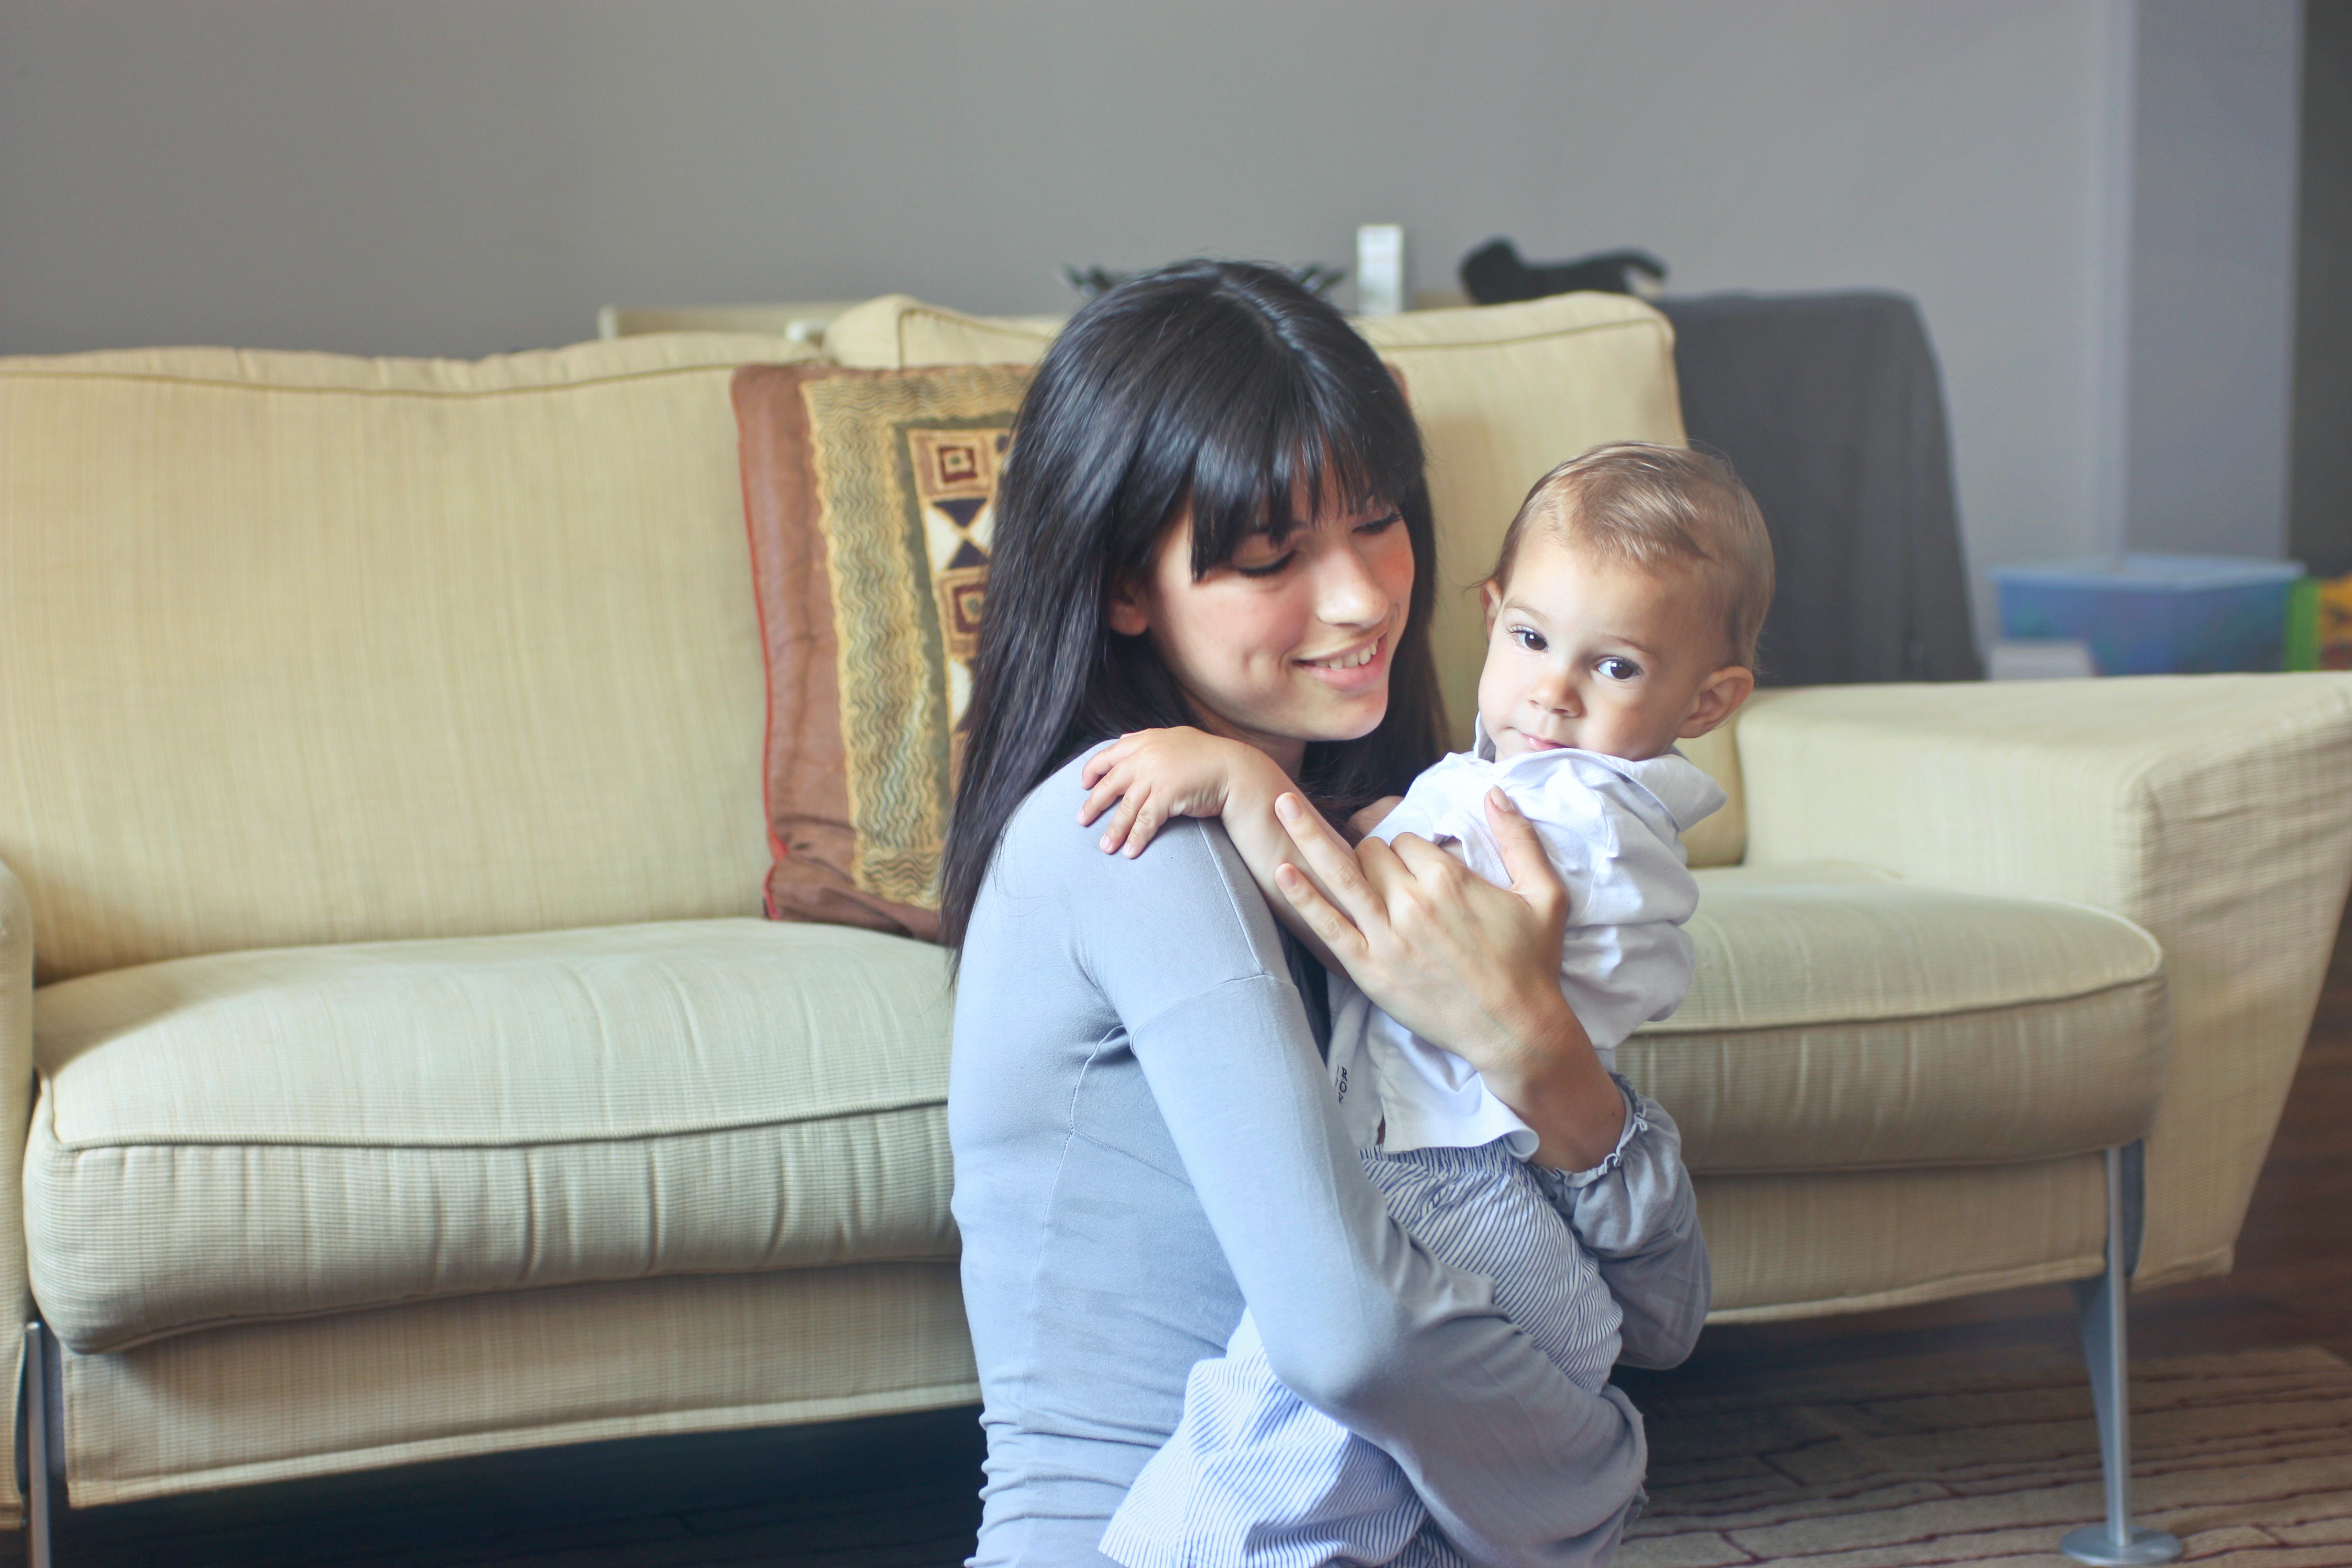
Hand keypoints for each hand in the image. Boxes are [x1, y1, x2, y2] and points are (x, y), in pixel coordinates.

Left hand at [1078, 728, 1253, 856]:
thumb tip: (1122, 740)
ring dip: (1114, 829)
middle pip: (1110, 782)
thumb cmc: (1207, 756)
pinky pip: (1145, 820)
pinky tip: (1130, 852)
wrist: (1235, 769)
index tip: (1083, 785)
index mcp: (1146, 740)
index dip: (1092, 771)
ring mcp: (1156, 775)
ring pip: (1125, 806)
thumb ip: (1147, 740)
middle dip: (1094, 804)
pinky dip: (1136, 837)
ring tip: (1105, 847)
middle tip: (1081, 820)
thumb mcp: (1175, 738)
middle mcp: (1146, 755)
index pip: (1109, 755)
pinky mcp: (1167, 795)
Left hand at [1271, 787, 1625, 1169]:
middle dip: (1374, 853)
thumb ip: (1520, 838)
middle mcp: (1411, 902)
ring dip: (1307, 834)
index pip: (1406, 840)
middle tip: (1385, 873)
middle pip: (1372, 853)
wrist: (1516, 1030)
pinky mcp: (1369, 969)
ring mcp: (1386, 937)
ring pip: (1341, 872)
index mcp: (1448, 879)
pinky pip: (1328, 925)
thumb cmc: (1532, 964)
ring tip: (1281, 803)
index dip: (1407, 848)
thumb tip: (1496, 791)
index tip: (1416, 865)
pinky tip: (1282, 871)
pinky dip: (1304, 897)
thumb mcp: (1545, 895)